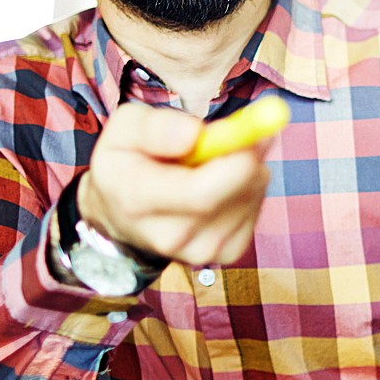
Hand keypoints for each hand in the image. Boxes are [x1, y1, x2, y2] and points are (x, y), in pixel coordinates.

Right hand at [78, 103, 270, 263]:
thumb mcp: (124, 129)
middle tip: (250, 130)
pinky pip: (256, 209)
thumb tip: (194, 134)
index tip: (250, 129)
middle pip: (235, 196)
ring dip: (248, 168)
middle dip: (250, 156)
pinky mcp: (228, 252)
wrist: (123, 213)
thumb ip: (155, 127)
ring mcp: (202, 251)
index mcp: (139, 201)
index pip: (200, 192)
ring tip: (216, 160)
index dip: (236, 158)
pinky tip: (223, 182)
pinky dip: (249, 187)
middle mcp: (171, 236)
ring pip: (251, 195)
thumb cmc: (127, 162)